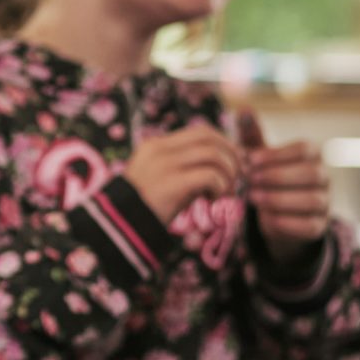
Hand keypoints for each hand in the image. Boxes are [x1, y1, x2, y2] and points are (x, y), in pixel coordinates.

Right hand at [122, 122, 242, 222]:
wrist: (121, 228)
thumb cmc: (146, 207)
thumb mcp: (163, 179)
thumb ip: (186, 167)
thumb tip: (223, 164)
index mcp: (155, 145)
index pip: (200, 131)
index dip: (224, 143)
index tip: (233, 163)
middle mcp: (159, 149)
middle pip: (209, 137)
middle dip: (231, 154)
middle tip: (237, 176)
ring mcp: (164, 165)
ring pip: (213, 155)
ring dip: (228, 174)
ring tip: (224, 193)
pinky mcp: (172, 183)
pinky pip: (210, 176)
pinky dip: (220, 187)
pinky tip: (214, 200)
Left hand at [236, 108, 330, 261]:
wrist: (272, 215)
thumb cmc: (265, 178)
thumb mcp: (257, 158)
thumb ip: (251, 135)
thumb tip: (243, 109)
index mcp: (311, 156)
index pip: (305, 149)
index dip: (277, 154)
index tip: (250, 160)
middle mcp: (323, 177)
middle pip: (312, 173)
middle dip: (278, 176)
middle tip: (249, 180)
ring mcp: (324, 203)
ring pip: (313, 200)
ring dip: (280, 199)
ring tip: (252, 197)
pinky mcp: (317, 227)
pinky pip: (310, 225)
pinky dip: (287, 222)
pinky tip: (265, 218)